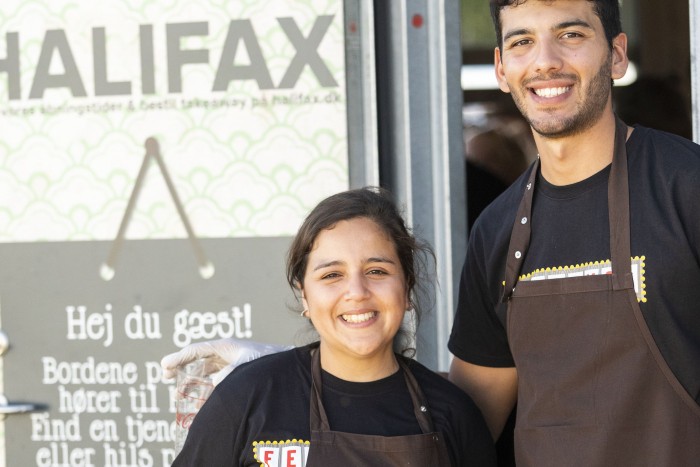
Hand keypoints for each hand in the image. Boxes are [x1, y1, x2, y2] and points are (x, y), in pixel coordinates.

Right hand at [160, 338, 293, 384]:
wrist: (286, 364)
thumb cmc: (267, 361)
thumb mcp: (246, 367)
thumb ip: (229, 375)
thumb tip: (214, 384)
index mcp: (225, 346)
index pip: (196, 350)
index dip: (178, 358)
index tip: (164, 366)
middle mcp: (225, 351)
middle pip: (197, 358)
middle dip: (181, 367)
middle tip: (166, 378)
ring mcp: (230, 360)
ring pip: (204, 369)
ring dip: (192, 378)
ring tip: (180, 392)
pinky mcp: (236, 370)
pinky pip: (214, 376)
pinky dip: (205, 384)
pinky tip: (200, 395)